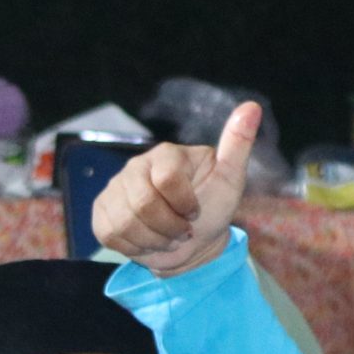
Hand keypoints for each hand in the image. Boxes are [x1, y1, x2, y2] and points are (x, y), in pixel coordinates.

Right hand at [92, 99, 260, 275]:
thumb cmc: (211, 208)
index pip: (167, 180)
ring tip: (167, 237)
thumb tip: (252, 107)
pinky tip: (148, 240)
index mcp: (167, 154)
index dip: (183, 205)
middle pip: (143, 205)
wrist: (189, 242)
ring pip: (125, 223)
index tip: (195, 212)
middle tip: (182, 232)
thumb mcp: (230, 179)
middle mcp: (136, 166)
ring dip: (153, 240)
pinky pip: (110, 234)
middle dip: (168, 228)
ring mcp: (115, 188)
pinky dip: (134, 246)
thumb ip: (238, 144)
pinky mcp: (101, 210)